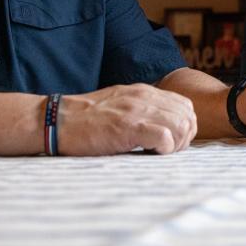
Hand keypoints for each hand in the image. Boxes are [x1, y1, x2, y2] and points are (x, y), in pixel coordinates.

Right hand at [57, 84, 196, 154]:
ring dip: (175, 144)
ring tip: (157, 153)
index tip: (171, 142)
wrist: (59, 121)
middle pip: (187, 116)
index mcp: (143, 91)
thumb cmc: (87, 120)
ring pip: (180, 125)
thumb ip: (142, 109)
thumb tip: (164, 125)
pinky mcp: (128, 127)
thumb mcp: (120, 104)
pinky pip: (164, 136)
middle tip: (166, 151)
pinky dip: (164, 149)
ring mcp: (136, 110)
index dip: (185, 126)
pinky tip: (149, 153)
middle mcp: (144, 97)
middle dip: (184, 137)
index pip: (185, 105)